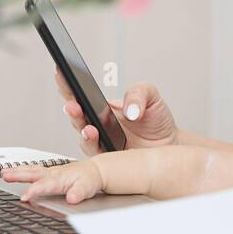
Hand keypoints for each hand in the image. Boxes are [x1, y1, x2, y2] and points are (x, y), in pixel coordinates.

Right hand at [2, 159, 104, 204]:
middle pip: (33, 174)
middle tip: (4, 176)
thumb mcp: (87, 188)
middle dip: (18, 175)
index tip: (24, 197)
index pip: (44, 186)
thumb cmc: (90, 180)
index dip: (34, 191)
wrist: (96, 171)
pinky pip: (34, 170)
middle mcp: (53, 173)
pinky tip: (17, 171)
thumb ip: (78, 193)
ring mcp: (51, 171)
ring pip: (31, 170)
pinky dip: (24, 170)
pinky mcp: (50, 172)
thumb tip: (72, 198)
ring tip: (3, 172)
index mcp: (60, 179)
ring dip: (17, 171)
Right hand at [54, 67, 178, 156]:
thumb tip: (128, 109)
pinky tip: (96, 136)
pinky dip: (94, 145)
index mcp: (102, 107)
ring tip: (87, 125)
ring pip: (83, 136)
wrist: (170, 145)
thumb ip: (138, 93)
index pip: (80, 93)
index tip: (61, 72)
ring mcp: (101, 142)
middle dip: (71, 108)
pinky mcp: (107, 161)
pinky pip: (96, 153)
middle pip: (76, 115)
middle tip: (72, 104)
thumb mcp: (151, 96)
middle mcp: (97, 125)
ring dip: (82, 129)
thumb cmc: (157, 121)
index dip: (68, 83)